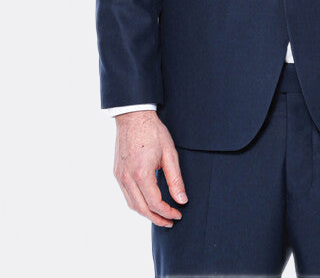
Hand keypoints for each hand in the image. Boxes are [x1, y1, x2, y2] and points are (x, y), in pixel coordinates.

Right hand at [113, 110, 187, 226]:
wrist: (133, 116)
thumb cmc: (153, 131)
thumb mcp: (170, 153)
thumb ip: (175, 179)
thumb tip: (182, 200)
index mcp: (142, 174)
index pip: (155, 204)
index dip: (168, 212)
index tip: (178, 214)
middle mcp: (128, 178)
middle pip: (142, 209)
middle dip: (157, 219)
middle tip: (170, 221)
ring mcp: (120, 176)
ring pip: (132, 204)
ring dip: (146, 213)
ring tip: (160, 215)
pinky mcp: (117, 172)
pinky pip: (126, 194)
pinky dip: (137, 203)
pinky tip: (147, 202)